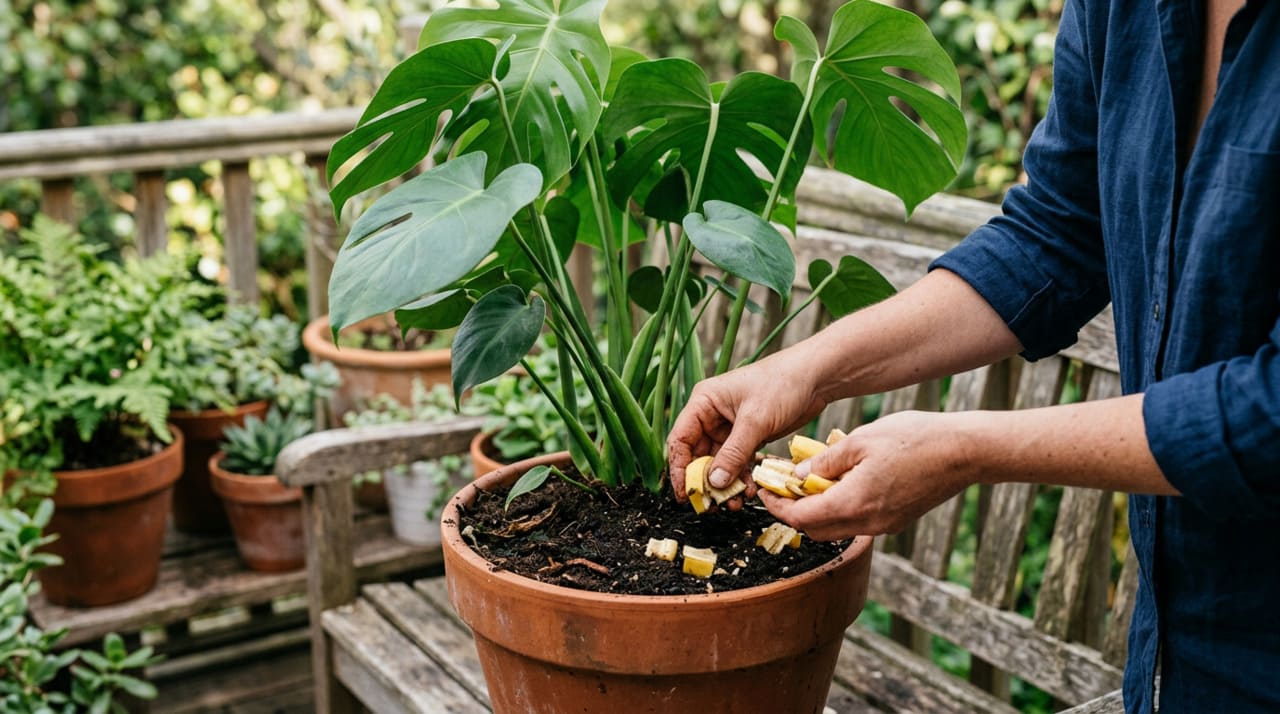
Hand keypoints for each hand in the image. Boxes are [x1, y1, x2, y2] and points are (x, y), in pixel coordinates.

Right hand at [667, 351, 827, 507]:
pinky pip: (738, 462)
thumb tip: (714, 483)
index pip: (680, 440)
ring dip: (725, 484)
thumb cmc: (782, 384)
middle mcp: (712, 416)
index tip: (685, 494)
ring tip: (734, 503)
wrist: (816, 378)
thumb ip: (733, 453)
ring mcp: (731, 427)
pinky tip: (749, 491)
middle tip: (712, 505)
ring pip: (720, 463)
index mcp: (704, 402)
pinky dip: (742, 477)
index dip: (680, 469)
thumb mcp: (755, 421)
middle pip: (698, 455)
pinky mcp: (749, 436)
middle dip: (706, 482)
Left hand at [761, 410, 980, 539]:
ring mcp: (885, 526)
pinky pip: (858, 523)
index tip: (765, 491)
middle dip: (794, 511)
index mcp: (854, 503)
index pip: (801, 518)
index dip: (777, 506)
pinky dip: (841, 509)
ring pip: (837, 529)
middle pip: (816, 530)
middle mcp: (868, 523)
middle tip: (784, 487)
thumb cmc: (914, 438)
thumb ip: (826, 461)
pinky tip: (841, 484)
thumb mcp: (860, 440)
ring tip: (811, 482)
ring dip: (818, 511)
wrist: (964, 452)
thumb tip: (799, 476)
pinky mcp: (897, 522)